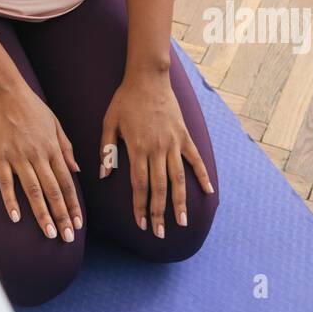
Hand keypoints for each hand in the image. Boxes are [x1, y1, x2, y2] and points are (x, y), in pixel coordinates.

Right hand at [0, 82, 82, 242]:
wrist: (5, 91)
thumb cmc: (31, 105)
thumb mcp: (55, 123)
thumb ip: (66, 148)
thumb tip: (77, 171)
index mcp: (52, 148)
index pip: (67, 183)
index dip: (73, 205)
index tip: (78, 224)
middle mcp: (38, 155)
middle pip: (53, 191)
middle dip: (62, 216)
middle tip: (67, 238)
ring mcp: (18, 156)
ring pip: (33, 191)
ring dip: (42, 214)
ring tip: (49, 233)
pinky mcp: (0, 156)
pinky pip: (6, 182)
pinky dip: (11, 200)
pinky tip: (16, 217)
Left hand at [99, 73, 213, 236]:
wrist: (148, 77)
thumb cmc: (125, 100)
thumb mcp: (109, 122)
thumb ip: (107, 149)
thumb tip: (104, 175)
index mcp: (137, 148)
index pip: (139, 185)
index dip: (140, 207)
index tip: (142, 224)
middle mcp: (157, 149)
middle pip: (159, 188)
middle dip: (159, 213)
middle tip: (160, 233)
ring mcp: (173, 143)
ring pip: (178, 179)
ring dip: (179, 202)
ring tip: (181, 223)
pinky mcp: (184, 136)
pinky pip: (195, 160)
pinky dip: (203, 176)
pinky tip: (208, 192)